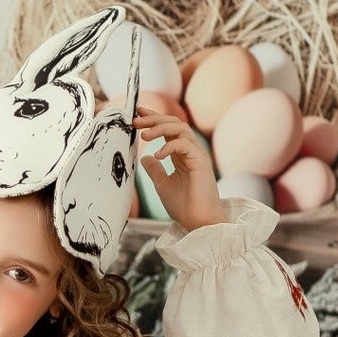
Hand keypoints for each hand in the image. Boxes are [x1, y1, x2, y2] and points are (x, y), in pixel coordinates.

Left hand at [133, 110, 227, 232]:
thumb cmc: (184, 206)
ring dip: (160, 128)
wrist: (199, 222)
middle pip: (174, 124)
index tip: (137, 114)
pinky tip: (157, 155)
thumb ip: (154, 169)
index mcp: (182, 155)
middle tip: (136, 120)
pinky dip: (169, 146)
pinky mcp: (201, 162)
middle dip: (154, 119)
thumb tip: (144, 158)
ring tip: (143, 135)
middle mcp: (191, 151)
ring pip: (181, 129)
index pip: (168, 129)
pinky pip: (185, 145)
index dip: (154, 119)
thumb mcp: (162, 184)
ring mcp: (197, 155)